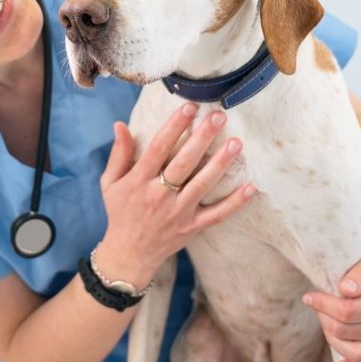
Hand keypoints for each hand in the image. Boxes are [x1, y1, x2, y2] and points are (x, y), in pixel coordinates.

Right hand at [96, 103, 255, 286]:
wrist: (128, 254)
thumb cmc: (120, 213)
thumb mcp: (110, 183)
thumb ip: (119, 154)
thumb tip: (120, 125)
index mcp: (138, 181)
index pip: (158, 148)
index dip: (174, 126)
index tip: (189, 107)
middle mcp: (159, 195)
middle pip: (184, 162)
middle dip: (202, 137)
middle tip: (218, 116)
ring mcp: (178, 212)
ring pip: (202, 184)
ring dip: (220, 163)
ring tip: (236, 142)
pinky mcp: (192, 227)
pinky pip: (216, 215)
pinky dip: (234, 203)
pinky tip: (250, 187)